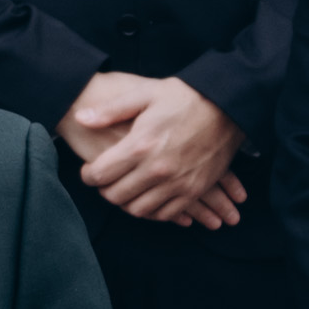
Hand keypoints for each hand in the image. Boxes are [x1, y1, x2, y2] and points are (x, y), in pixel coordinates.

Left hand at [60, 70, 243, 231]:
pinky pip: (166, 214)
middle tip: (105, 181)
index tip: (89, 171)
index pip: (100, 174)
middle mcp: (157, 169)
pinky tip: (147, 197)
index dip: (88, 175)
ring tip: (125, 189)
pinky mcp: (194, 190)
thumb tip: (81, 119)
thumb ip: (110, 110)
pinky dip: (152, 210)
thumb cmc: (183, 97)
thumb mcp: (145, 94)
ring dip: (127, 202)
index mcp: (140, 145)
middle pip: (116, 196)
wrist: (227, 105)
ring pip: (138, 210)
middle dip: (105, 190)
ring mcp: (177, 183)